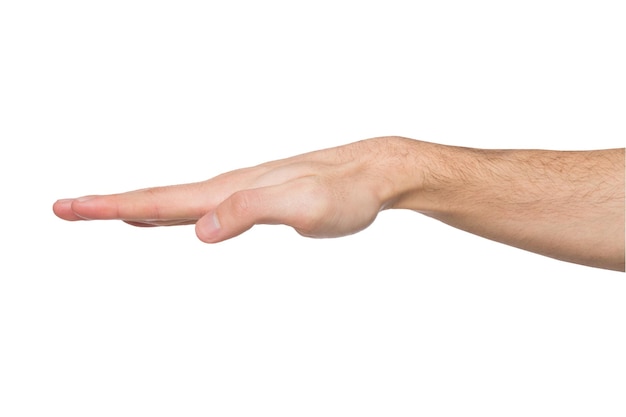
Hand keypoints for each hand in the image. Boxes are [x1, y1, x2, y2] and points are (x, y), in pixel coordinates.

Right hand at [53, 137, 412, 242]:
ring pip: (179, 200)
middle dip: (110, 204)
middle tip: (66, 208)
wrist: (370, 172)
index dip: (112, 206)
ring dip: (138, 206)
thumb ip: (249, 212)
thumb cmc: (341, 192)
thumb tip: (200, 230)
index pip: (160, 201)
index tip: (69, 208)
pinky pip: (204, 205)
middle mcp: (229, 188)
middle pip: (159, 197)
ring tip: (107, 210)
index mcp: (229, 192)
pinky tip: (177, 216)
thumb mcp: (301, 206)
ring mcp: (241, 192)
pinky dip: (176, 211)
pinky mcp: (256, 199)